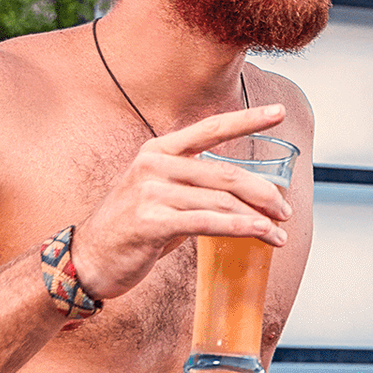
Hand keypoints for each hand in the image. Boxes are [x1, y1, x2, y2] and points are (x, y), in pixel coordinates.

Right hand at [70, 104, 292, 302]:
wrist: (88, 259)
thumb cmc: (130, 229)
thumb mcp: (160, 196)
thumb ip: (194, 187)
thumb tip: (243, 196)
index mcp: (158, 151)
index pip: (210, 128)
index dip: (247, 119)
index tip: (279, 112)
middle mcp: (155, 164)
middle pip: (226, 174)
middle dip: (264, 194)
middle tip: (285, 211)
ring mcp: (151, 192)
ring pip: (222, 201)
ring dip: (258, 219)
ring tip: (278, 234)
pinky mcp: (152, 222)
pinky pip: (208, 222)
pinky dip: (240, 228)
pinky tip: (259, 233)